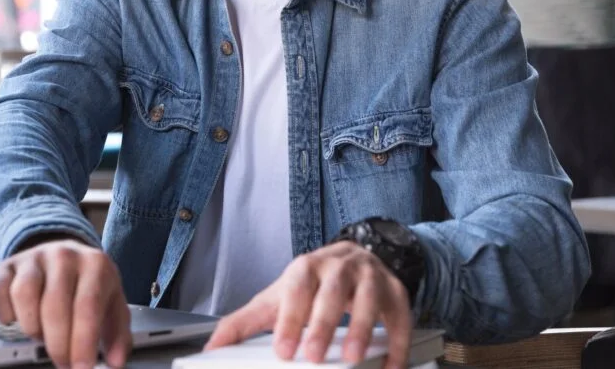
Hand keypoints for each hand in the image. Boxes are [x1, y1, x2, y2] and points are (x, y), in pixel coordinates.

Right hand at [0, 238, 131, 368]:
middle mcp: (64, 256)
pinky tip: (16, 320)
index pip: (88, 306)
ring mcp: (34, 258)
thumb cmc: (89, 284)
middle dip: (58, 344)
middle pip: (54, 305)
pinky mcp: (9, 265)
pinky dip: (5, 312)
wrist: (65, 253)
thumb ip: (117, 334)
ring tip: (43, 336)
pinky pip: (0, 291)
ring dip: (32, 327)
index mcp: (95, 265)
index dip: (83, 341)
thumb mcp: (112, 303)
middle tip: (63, 362)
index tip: (81, 366)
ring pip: (24, 295)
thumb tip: (116, 361)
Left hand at [204, 241, 412, 368]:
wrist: (354, 257)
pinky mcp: (396, 292)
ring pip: (369, 297)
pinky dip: (398, 342)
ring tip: (353, 358)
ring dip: (363, 328)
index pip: (296, 290)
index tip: (283, 350)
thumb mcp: (278, 297)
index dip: (290, 319)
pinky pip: (401, 316)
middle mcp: (340, 267)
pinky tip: (390, 366)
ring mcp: (371, 276)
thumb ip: (246, 322)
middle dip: (324, 324)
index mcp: (307, 267)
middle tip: (314, 356)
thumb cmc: (312, 283)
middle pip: (332, 292)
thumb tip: (213, 346)